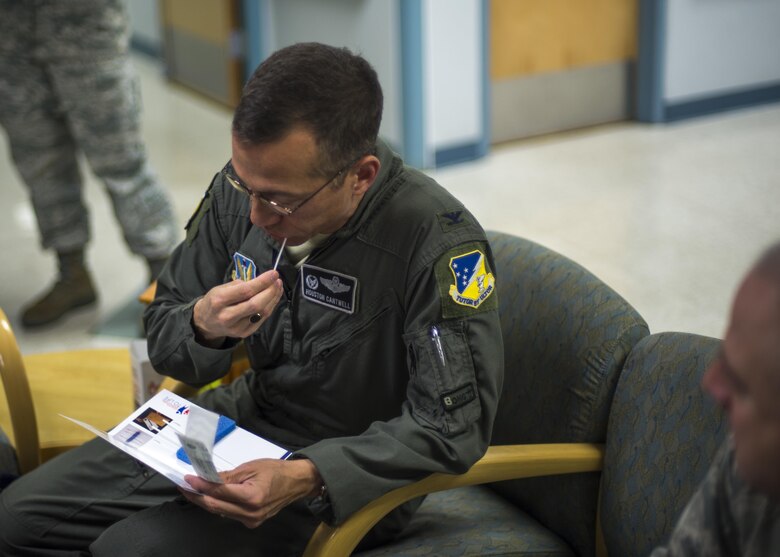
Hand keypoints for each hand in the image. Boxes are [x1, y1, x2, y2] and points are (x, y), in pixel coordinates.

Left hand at [179, 458, 320, 527]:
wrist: (296, 482)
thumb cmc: (276, 470)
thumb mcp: (251, 467)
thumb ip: (227, 476)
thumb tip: (206, 478)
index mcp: (252, 497)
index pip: (219, 492)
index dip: (200, 486)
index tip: (187, 479)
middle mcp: (250, 513)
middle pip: (215, 506)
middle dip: (197, 496)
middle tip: (183, 486)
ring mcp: (251, 520)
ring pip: (220, 511)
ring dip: (205, 501)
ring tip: (192, 490)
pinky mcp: (251, 522)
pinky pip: (228, 514)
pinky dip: (217, 505)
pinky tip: (209, 497)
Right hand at [192, 270, 282, 345]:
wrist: (205, 323)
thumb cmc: (214, 301)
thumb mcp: (220, 288)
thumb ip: (240, 285)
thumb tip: (262, 281)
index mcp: (219, 301)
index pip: (245, 290)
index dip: (262, 282)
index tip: (273, 273)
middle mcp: (227, 316)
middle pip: (256, 304)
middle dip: (271, 291)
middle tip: (277, 280)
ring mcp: (237, 327)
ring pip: (262, 312)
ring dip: (273, 298)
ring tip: (278, 287)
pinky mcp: (244, 333)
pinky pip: (262, 319)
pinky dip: (270, 307)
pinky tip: (273, 298)